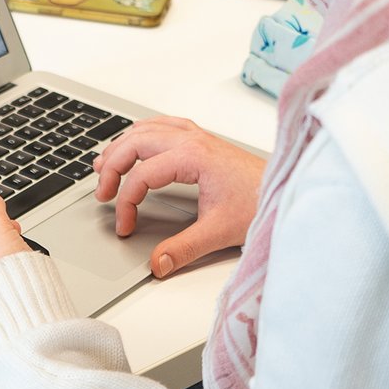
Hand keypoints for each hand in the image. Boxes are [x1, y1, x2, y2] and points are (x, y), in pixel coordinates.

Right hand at [94, 116, 265, 278]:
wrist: (286, 188)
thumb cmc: (259, 202)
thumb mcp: (219, 232)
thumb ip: (183, 249)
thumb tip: (156, 264)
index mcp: (192, 157)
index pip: (142, 176)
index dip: (126, 203)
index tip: (125, 226)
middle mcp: (191, 140)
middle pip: (135, 143)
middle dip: (112, 167)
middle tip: (102, 193)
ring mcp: (196, 135)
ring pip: (145, 129)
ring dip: (121, 146)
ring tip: (104, 166)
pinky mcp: (201, 138)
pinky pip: (162, 124)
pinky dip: (141, 132)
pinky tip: (135, 141)